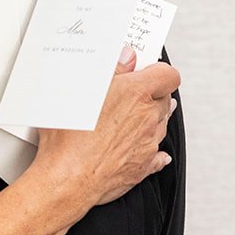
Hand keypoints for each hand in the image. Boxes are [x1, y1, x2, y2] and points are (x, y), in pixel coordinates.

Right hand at [34, 47, 179, 210]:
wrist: (67, 178)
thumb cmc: (68, 136)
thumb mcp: (81, 89)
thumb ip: (111, 69)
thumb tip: (126, 57)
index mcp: (136, 94)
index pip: (168, 75)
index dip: (159, 71)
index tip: (146, 72)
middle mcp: (147, 118)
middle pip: (165, 100)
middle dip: (152, 95)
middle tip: (132, 93)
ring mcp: (148, 143)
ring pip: (161, 125)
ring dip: (150, 119)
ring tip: (129, 118)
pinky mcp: (143, 166)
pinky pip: (158, 155)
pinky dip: (152, 149)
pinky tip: (140, 146)